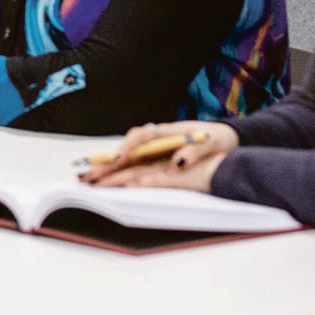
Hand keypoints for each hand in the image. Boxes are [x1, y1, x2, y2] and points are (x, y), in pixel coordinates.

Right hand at [86, 149, 226, 192]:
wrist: (225, 139)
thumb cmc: (215, 138)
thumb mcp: (209, 142)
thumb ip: (193, 151)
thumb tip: (177, 162)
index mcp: (166, 132)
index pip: (141, 136)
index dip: (128, 146)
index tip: (120, 156)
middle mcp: (155, 142)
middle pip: (127, 151)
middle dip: (107, 162)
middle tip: (90, 174)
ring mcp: (154, 153)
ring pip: (126, 162)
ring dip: (107, 170)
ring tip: (89, 180)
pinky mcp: (157, 163)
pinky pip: (134, 169)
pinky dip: (119, 175)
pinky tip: (107, 183)